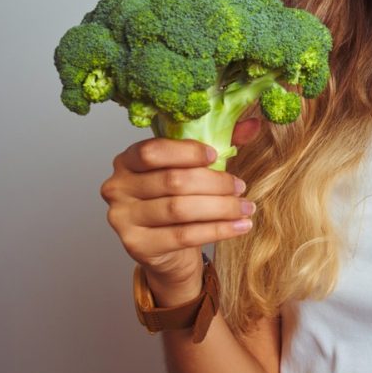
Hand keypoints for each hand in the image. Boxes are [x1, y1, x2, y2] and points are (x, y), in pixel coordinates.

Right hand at [100, 118, 261, 300]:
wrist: (167, 248)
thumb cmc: (178, 199)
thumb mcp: (194, 167)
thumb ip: (220, 142)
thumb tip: (254, 124)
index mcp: (127, 160)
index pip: (154, 151)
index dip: (188, 152)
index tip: (216, 156)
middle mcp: (117, 187)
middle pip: (173, 181)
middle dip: (214, 183)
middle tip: (241, 187)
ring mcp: (123, 219)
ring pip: (180, 209)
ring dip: (221, 208)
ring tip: (246, 207)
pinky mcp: (137, 245)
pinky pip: (184, 236)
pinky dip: (218, 230)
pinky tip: (240, 226)